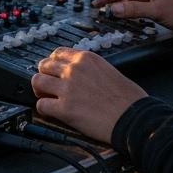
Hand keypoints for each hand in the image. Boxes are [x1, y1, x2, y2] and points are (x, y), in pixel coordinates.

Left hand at [31, 48, 147, 143]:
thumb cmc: (129, 99)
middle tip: (48, 87)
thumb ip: (91, 69)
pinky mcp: (65, 109)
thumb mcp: (110, 70)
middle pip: (44, 66)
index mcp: (86, 59)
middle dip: (44, 76)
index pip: (57, 53)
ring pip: (37, 82)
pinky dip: (43, 110)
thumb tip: (81, 75)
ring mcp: (68, 89)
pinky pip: (41, 105)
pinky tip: (51, 113)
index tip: (54, 72)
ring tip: (47, 98)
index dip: (53, 64)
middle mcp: (74, 70)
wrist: (134, 118)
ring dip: (40, 91)